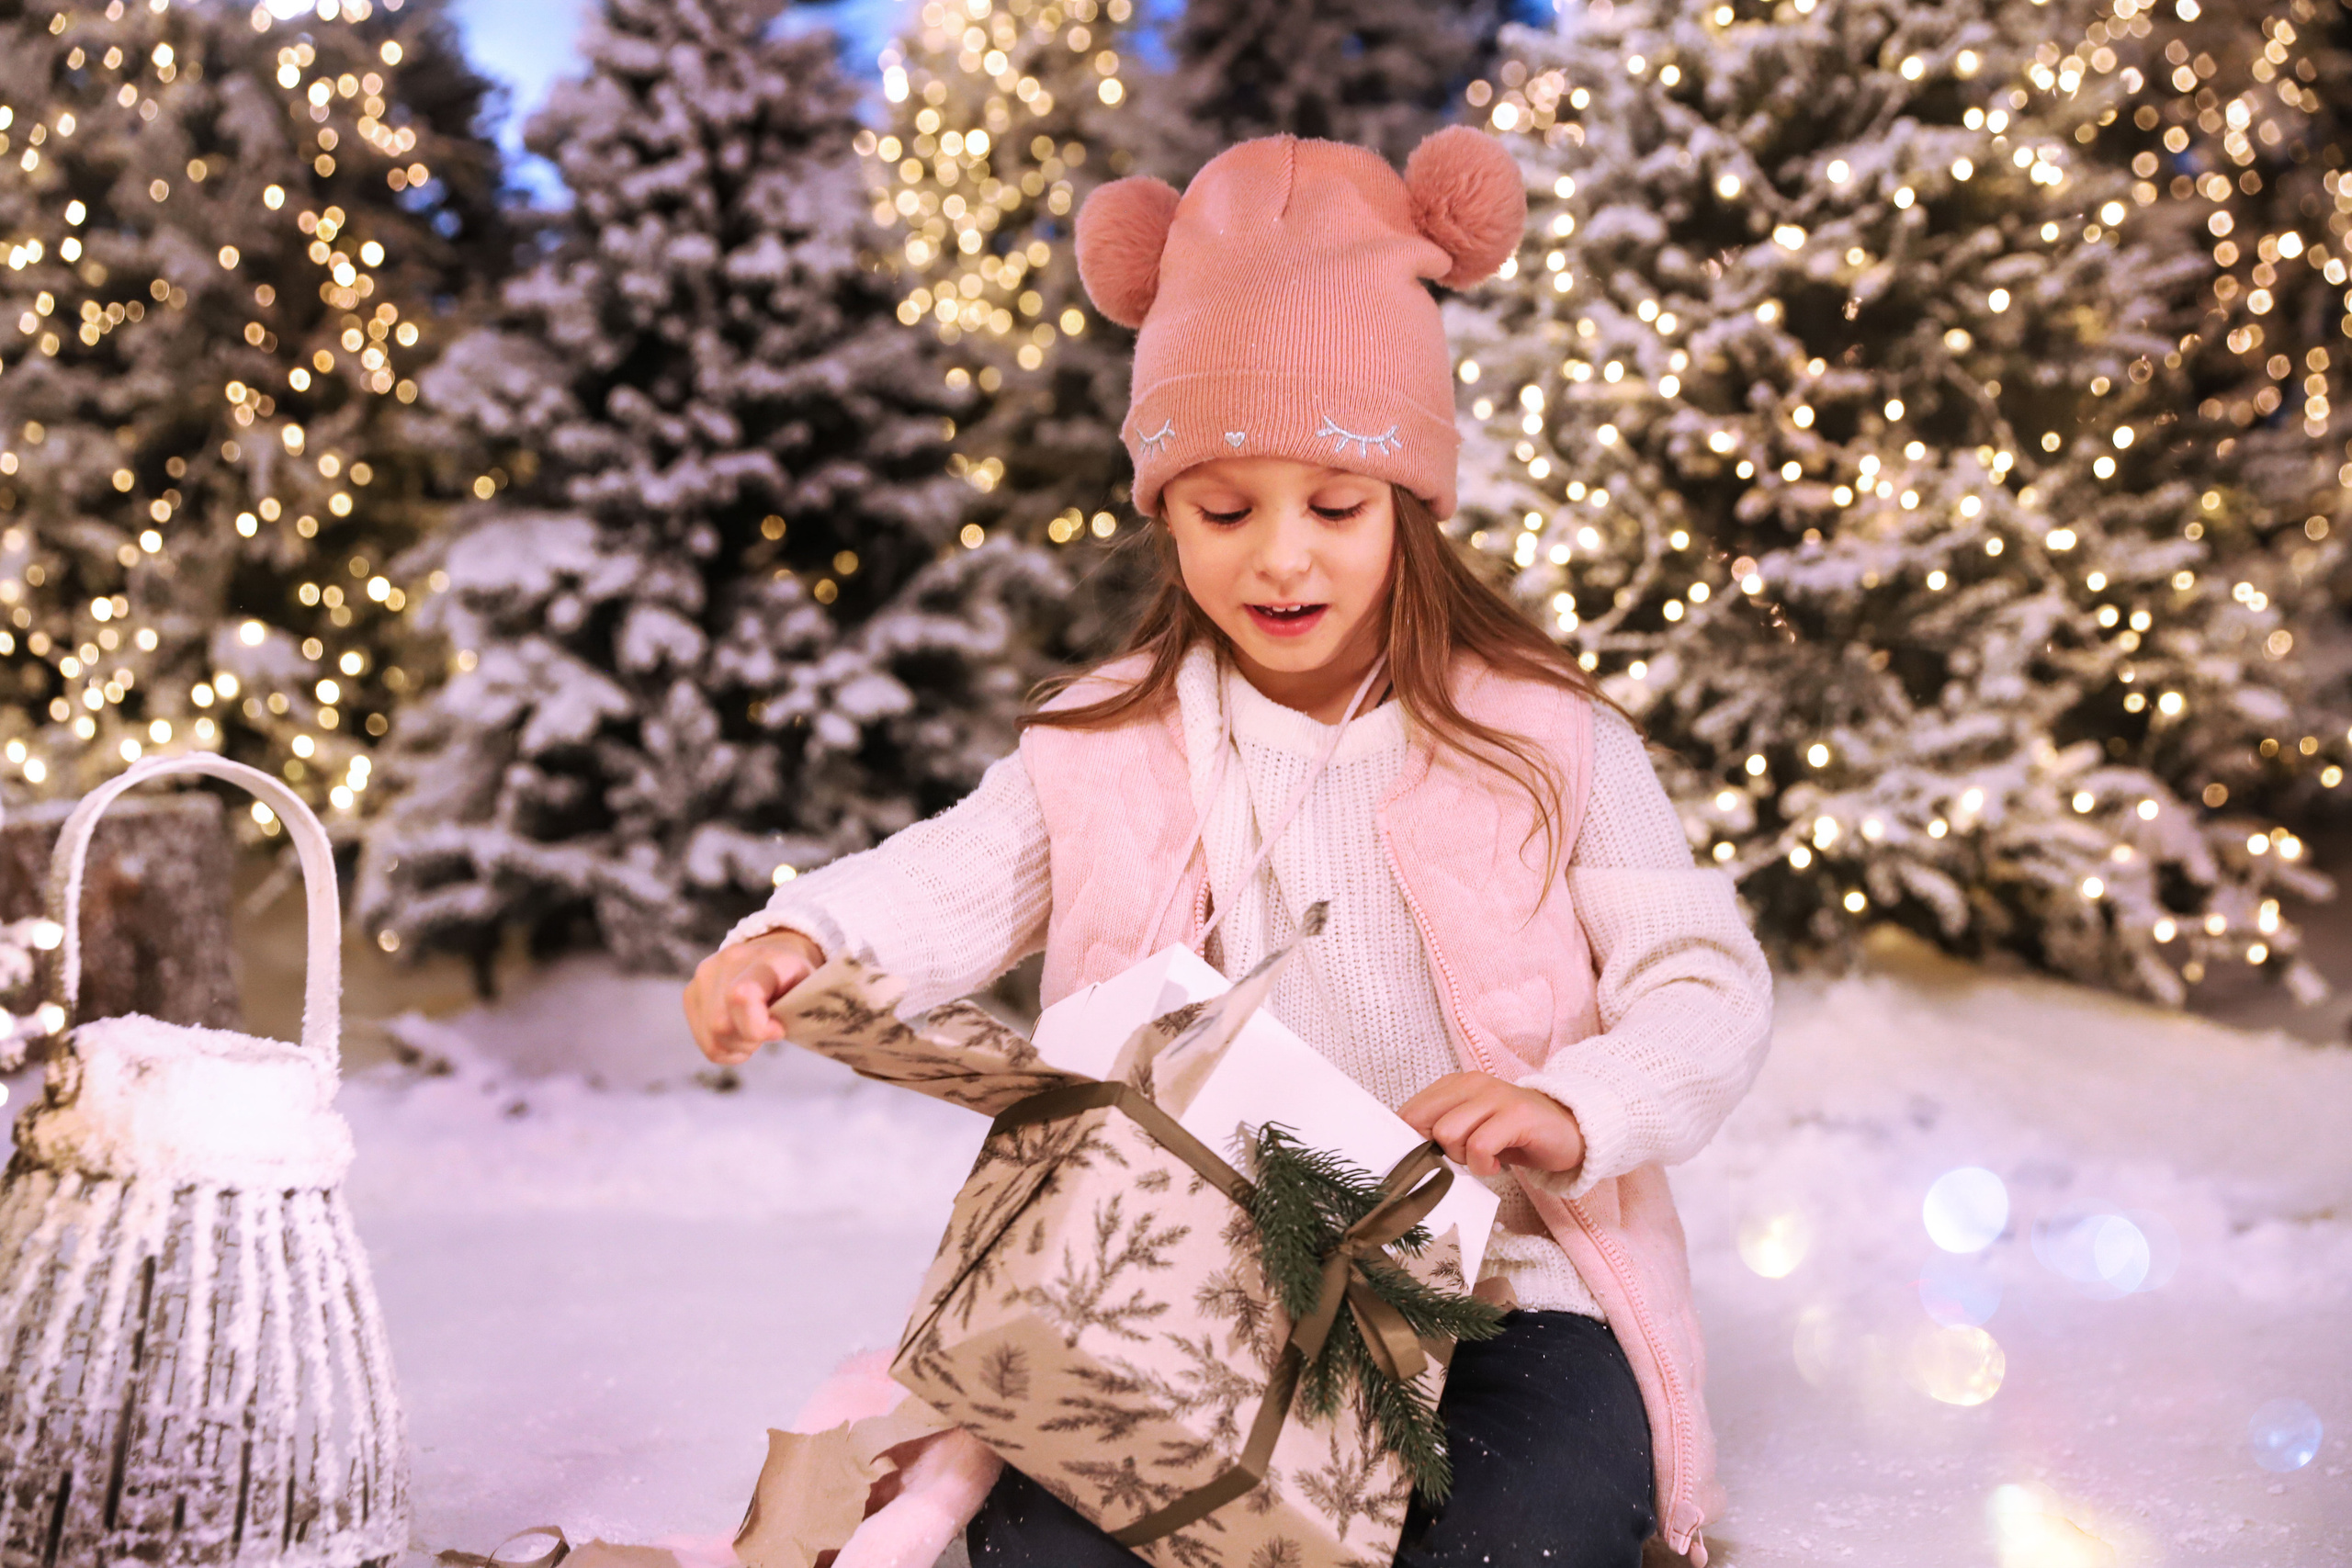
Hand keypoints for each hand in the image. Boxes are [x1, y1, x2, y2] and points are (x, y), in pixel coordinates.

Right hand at [684, 928, 825, 1066]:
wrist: (777, 953)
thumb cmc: (798, 979)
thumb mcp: (813, 990)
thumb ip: (801, 1009)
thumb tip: (772, 1029)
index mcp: (766, 959)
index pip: (741, 995)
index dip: (757, 1026)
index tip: (778, 1029)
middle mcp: (728, 961)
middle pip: (721, 1025)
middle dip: (749, 1041)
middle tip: (769, 1032)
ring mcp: (704, 975)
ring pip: (711, 1037)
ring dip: (737, 1046)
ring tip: (755, 1031)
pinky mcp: (691, 992)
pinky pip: (703, 1040)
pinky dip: (724, 1047)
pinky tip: (739, 1033)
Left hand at [1399, 1071, 1585, 1179]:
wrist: (1571, 1131)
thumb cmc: (1515, 1135)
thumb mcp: (1472, 1130)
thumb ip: (1441, 1131)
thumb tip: (1407, 1152)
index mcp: (1455, 1085)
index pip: (1408, 1111)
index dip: (1409, 1142)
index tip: (1428, 1161)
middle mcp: (1472, 1084)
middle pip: (1421, 1121)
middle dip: (1434, 1151)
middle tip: (1462, 1159)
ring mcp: (1495, 1096)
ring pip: (1447, 1134)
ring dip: (1463, 1159)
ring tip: (1485, 1160)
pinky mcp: (1517, 1115)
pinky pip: (1479, 1146)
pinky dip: (1483, 1165)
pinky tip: (1498, 1165)